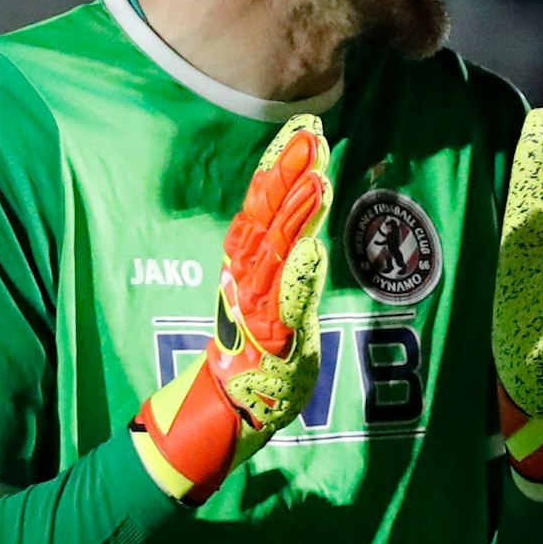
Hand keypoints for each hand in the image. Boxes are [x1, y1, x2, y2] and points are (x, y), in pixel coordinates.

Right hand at [132, 112, 332, 503]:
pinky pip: (279, 304)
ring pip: (272, 251)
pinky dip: (293, 277)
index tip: (305, 130)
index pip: (267, 206)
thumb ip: (291, 273)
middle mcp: (246, 277)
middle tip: (310, 134)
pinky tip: (310, 249)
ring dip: (293, 213)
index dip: (283, 167)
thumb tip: (310, 241)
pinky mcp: (264, 338)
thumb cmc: (259, 358)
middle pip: (267, 217)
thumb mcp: (281, 305)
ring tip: (315, 176)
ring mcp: (253, 306)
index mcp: (250, 265)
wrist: (227, 413)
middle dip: (289, 174)